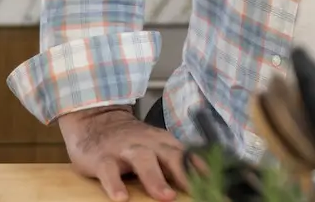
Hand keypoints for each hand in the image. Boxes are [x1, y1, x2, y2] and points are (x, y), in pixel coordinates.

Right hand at [58, 105, 189, 201]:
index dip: (202, 170)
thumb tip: (199, 182)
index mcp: (164, 142)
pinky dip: (115, 184)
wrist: (97, 121)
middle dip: (184, 174)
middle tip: (196, 191)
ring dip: (156, 178)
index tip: (216, 184)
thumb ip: (174, 162)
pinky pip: (109, 171)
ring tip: (165, 197)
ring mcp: (125, 149)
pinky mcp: (103, 158)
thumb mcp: (155, 147)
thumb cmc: (131, 141)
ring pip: (143, 160)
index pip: (187, 155)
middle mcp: (148, 143)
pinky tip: (120, 198)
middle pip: (170, 155)